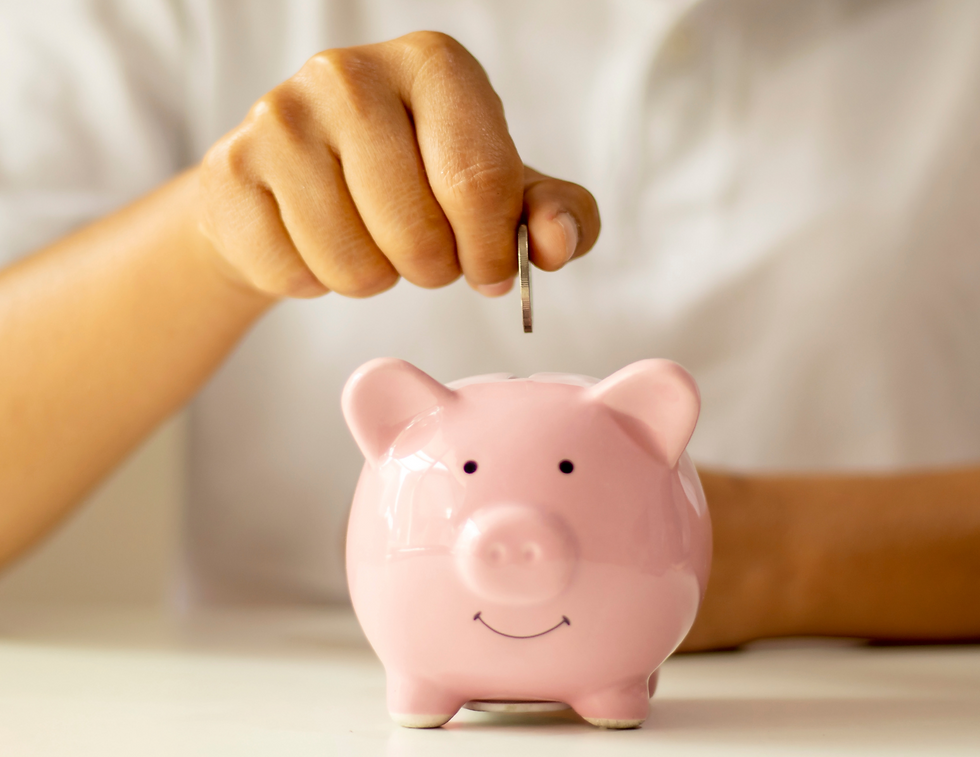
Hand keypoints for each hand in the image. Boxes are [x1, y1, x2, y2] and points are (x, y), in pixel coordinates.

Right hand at [199, 31, 599, 299]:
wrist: (296, 185)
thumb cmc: (411, 184)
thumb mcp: (496, 192)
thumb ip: (553, 213)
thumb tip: (559, 243)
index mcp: (434, 66)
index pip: (481, 182)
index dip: (491, 250)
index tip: (488, 268)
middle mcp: (350, 74)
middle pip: (418, 234)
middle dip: (431, 268)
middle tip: (419, 249)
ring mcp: (280, 118)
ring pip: (355, 266)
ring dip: (373, 277)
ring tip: (366, 238)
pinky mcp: (229, 171)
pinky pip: (296, 275)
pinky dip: (315, 281)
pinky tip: (313, 239)